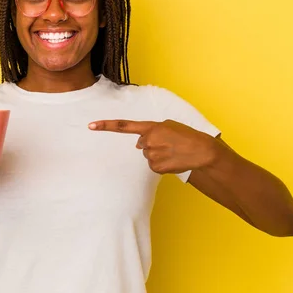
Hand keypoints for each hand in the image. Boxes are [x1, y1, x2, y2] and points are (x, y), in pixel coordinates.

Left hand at [89, 119, 218, 173]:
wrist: (201, 150)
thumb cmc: (186, 135)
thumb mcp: (168, 125)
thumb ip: (151, 131)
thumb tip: (138, 145)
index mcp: (151, 127)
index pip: (124, 126)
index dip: (106, 126)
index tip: (91, 126)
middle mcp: (148, 140)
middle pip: (141, 145)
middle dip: (152, 144)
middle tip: (169, 144)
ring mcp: (151, 154)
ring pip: (148, 156)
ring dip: (158, 154)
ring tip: (173, 151)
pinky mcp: (156, 167)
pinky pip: (154, 166)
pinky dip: (162, 164)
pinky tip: (173, 160)